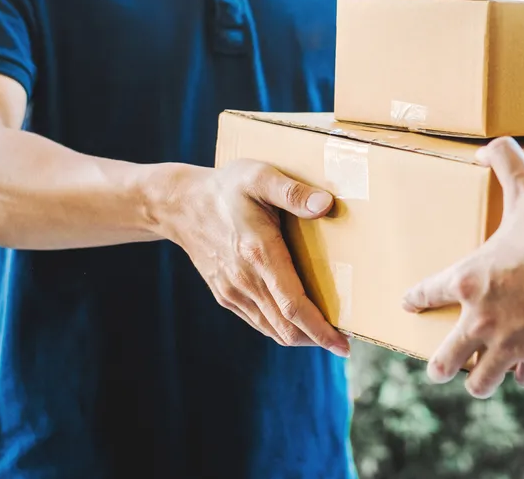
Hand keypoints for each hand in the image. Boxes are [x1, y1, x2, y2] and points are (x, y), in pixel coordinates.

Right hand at [154, 159, 349, 356]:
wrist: (180, 205)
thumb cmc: (227, 188)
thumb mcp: (260, 177)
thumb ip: (293, 192)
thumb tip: (326, 205)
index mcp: (259, 254)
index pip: (294, 305)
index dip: (320, 329)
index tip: (343, 345)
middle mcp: (245, 280)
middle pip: (286, 327)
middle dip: (317, 339)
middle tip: (343, 342)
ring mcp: (232, 291)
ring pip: (272, 329)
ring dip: (300, 337)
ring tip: (325, 334)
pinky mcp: (225, 294)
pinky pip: (257, 322)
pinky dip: (280, 328)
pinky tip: (296, 322)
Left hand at [402, 138, 523, 397]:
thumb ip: (506, 163)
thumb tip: (488, 146)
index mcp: (472, 279)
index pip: (431, 292)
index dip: (417, 298)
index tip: (407, 304)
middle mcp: (483, 319)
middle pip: (446, 357)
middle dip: (440, 365)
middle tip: (438, 368)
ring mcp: (511, 344)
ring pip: (481, 380)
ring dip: (479, 380)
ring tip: (476, 381)